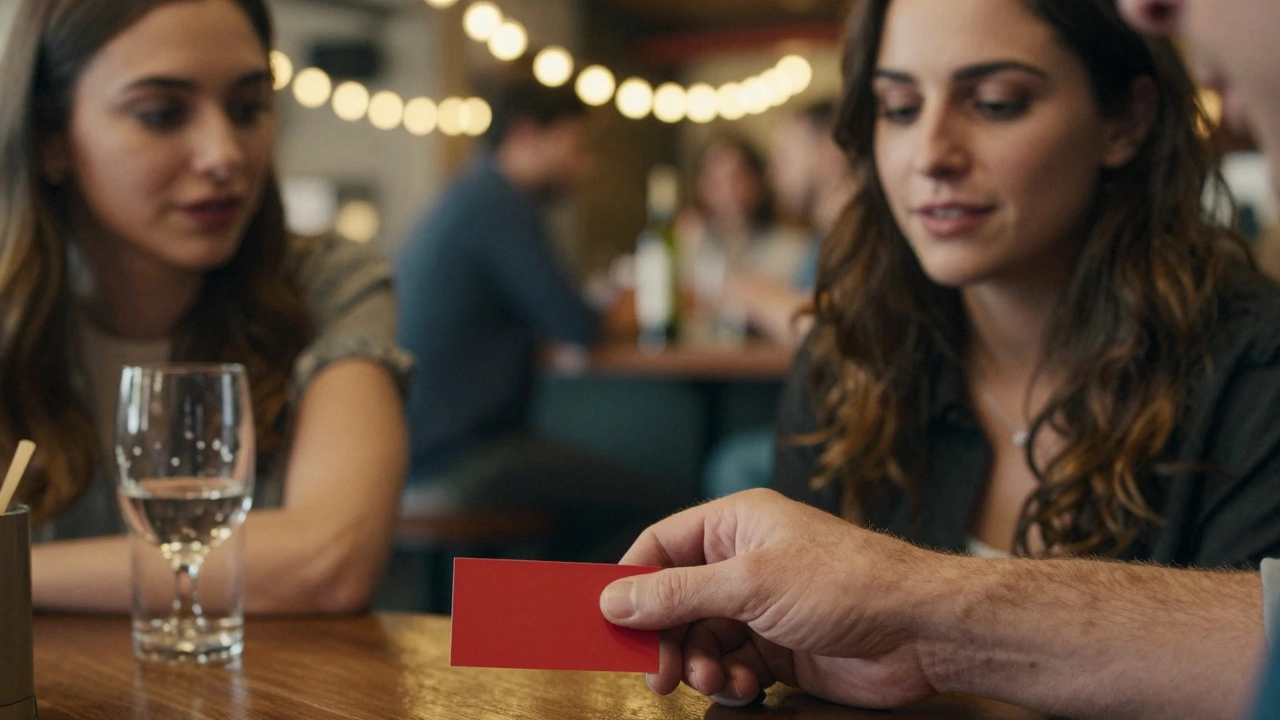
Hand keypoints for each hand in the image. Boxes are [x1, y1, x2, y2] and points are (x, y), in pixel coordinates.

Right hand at [599, 489, 943, 708]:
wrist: (919, 631)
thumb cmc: (847, 582)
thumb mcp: (751, 583)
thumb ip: (679, 594)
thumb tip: (615, 600)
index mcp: (735, 524)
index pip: (660, 547)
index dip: (631, 583)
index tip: (608, 621)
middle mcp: (744, 562)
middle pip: (675, 601)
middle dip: (665, 638)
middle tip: (658, 673)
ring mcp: (761, 607)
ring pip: (700, 640)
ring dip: (698, 665)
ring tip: (712, 680)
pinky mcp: (778, 648)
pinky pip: (731, 667)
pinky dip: (729, 682)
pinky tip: (746, 686)